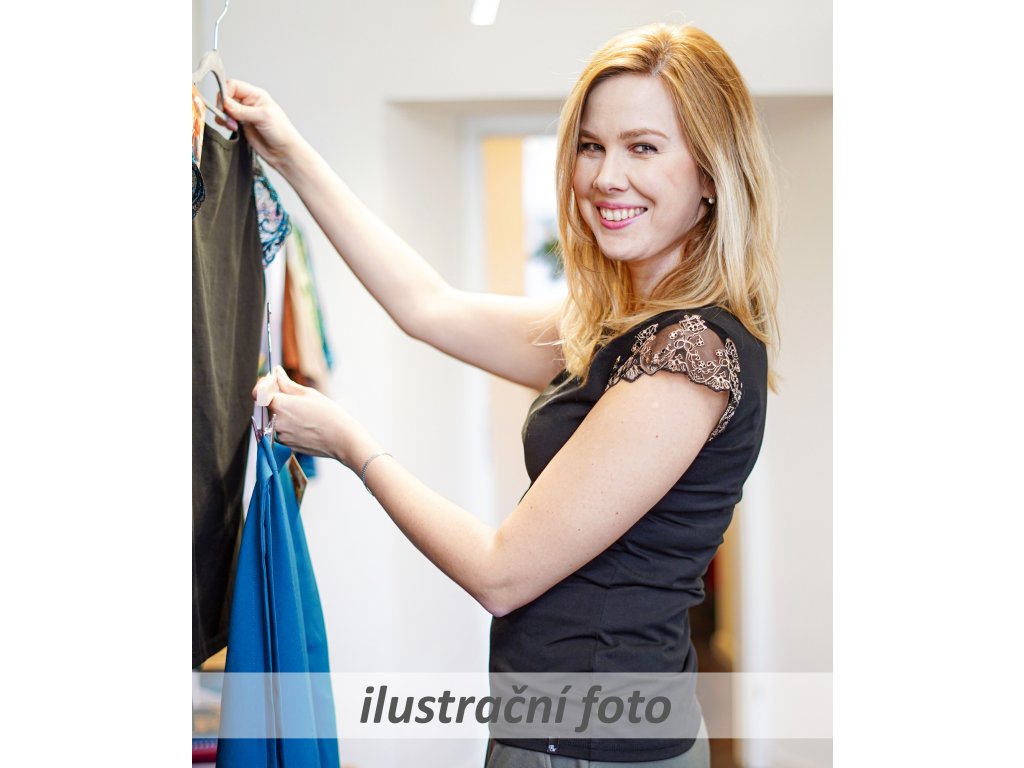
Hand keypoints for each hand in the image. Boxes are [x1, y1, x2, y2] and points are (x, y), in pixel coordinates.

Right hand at [222, 80, 307, 174]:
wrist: (284, 152)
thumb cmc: (282, 132)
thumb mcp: (263, 117)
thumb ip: (242, 110)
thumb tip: (225, 103)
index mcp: (256, 95)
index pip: (233, 85)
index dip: (225, 93)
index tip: (224, 105)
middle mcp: (249, 103)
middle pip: (226, 97)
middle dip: (223, 107)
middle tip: (228, 118)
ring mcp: (244, 114)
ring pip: (225, 109)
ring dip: (224, 116)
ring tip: (232, 125)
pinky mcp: (241, 126)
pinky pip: (227, 120)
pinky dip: (224, 123)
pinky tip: (232, 128)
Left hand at [252, 367, 378, 466]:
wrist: (341, 439)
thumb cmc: (328, 413)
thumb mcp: (308, 393)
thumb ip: (287, 384)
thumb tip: (276, 372)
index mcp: (279, 404)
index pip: (258, 393)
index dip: (264, 385)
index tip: (274, 382)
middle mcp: (275, 421)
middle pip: (269, 405)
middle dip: (280, 399)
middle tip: (299, 398)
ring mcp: (279, 434)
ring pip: (277, 418)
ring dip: (286, 413)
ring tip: (307, 413)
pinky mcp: (285, 444)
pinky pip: (282, 430)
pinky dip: (290, 425)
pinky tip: (307, 424)